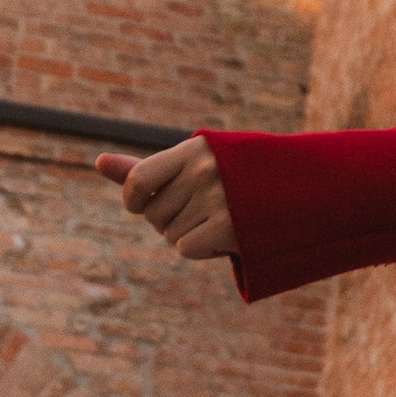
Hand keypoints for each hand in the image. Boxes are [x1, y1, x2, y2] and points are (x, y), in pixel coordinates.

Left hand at [97, 136, 236, 263]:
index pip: (138, 179)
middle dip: (168, 218)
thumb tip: (98, 162)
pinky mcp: (230, 225)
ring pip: (169, 233)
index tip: (144, 203)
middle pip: (153, 214)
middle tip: (200, 208)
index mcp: (194, 148)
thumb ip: (145, 169)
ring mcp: (219, 197)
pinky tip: (223, 235)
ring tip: (218, 218)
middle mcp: (204, 170)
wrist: (297, 191)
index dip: (132, 198)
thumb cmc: (229, 179)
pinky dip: (200, 248)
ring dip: (187, 234)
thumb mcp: (190, 166)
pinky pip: (185, 248)